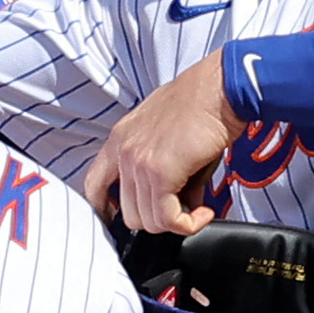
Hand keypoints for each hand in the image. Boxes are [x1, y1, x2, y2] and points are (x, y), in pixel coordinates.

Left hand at [83, 51, 241, 236]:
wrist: (220, 88)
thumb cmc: (202, 102)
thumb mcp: (170, 135)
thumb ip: (166, 171)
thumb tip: (182, 204)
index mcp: (120, 138)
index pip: (94, 185)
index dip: (106, 209)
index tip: (122, 219)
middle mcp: (123, 151)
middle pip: (127, 213)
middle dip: (157, 220)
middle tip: (182, 210)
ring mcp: (139, 163)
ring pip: (147, 221)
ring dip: (175, 223)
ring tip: (198, 209)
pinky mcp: (161, 173)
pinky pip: (167, 219)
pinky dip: (188, 224)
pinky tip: (205, 213)